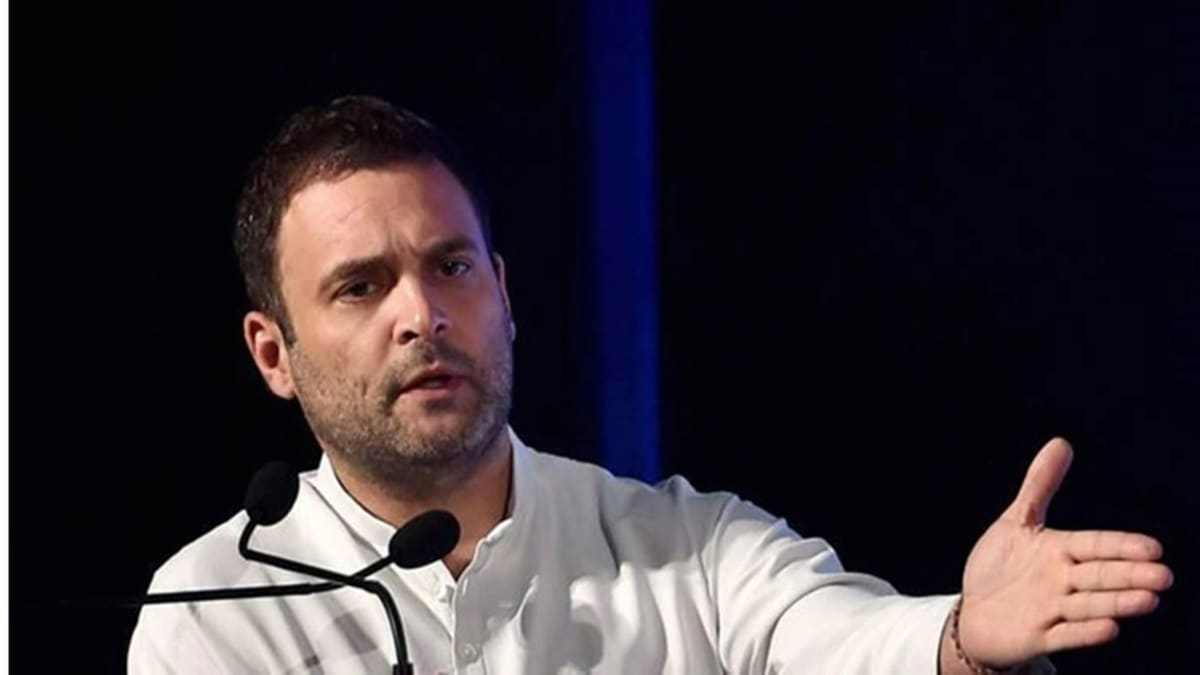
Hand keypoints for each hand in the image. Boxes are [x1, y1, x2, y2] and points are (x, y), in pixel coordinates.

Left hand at [955, 438, 1172, 668]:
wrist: (974, 614)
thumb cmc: (1000, 567)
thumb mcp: (1017, 522)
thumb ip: (1040, 485)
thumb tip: (1061, 442)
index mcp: (1059, 551)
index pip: (1095, 546)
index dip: (1120, 547)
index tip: (1153, 547)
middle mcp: (1061, 581)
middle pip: (1099, 577)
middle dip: (1129, 576)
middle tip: (1163, 576)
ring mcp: (1051, 610)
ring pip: (1089, 605)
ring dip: (1117, 603)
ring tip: (1147, 600)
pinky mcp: (1038, 637)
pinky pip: (1064, 635)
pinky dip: (1085, 633)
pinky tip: (1110, 629)